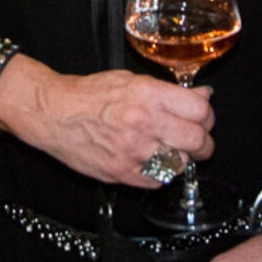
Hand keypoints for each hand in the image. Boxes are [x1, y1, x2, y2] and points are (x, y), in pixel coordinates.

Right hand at [10, 67, 214, 187]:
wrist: (54, 114)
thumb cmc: (89, 94)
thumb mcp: (131, 80)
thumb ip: (169, 91)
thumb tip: (203, 96)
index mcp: (148, 95)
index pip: (200, 110)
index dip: (206, 115)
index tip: (203, 118)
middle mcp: (144, 123)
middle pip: (197, 140)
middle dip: (203, 142)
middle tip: (198, 141)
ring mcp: (134, 151)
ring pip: (182, 163)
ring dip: (182, 158)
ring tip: (171, 150)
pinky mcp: (123, 173)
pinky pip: (159, 181)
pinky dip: (161, 173)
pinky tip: (152, 160)